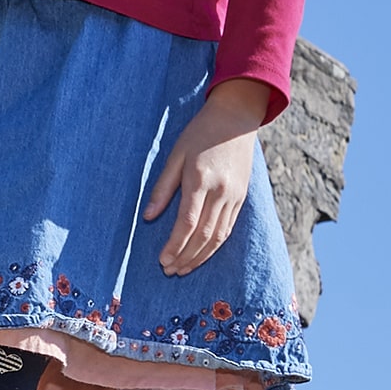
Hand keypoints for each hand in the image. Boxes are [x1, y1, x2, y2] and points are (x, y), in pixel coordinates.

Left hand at [142, 80, 274, 276]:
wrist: (236, 118)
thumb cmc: (200, 134)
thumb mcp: (175, 155)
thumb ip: (162, 187)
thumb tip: (148, 217)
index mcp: (200, 179)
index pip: (186, 223)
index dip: (174, 246)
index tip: (162, 260)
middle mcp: (220, 191)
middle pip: (203, 235)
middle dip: (185, 257)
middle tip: (170, 271)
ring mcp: (234, 196)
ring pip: (218, 236)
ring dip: (200, 257)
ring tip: (183, 269)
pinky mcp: (242, 198)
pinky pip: (228, 228)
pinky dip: (214, 245)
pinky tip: (202, 254)